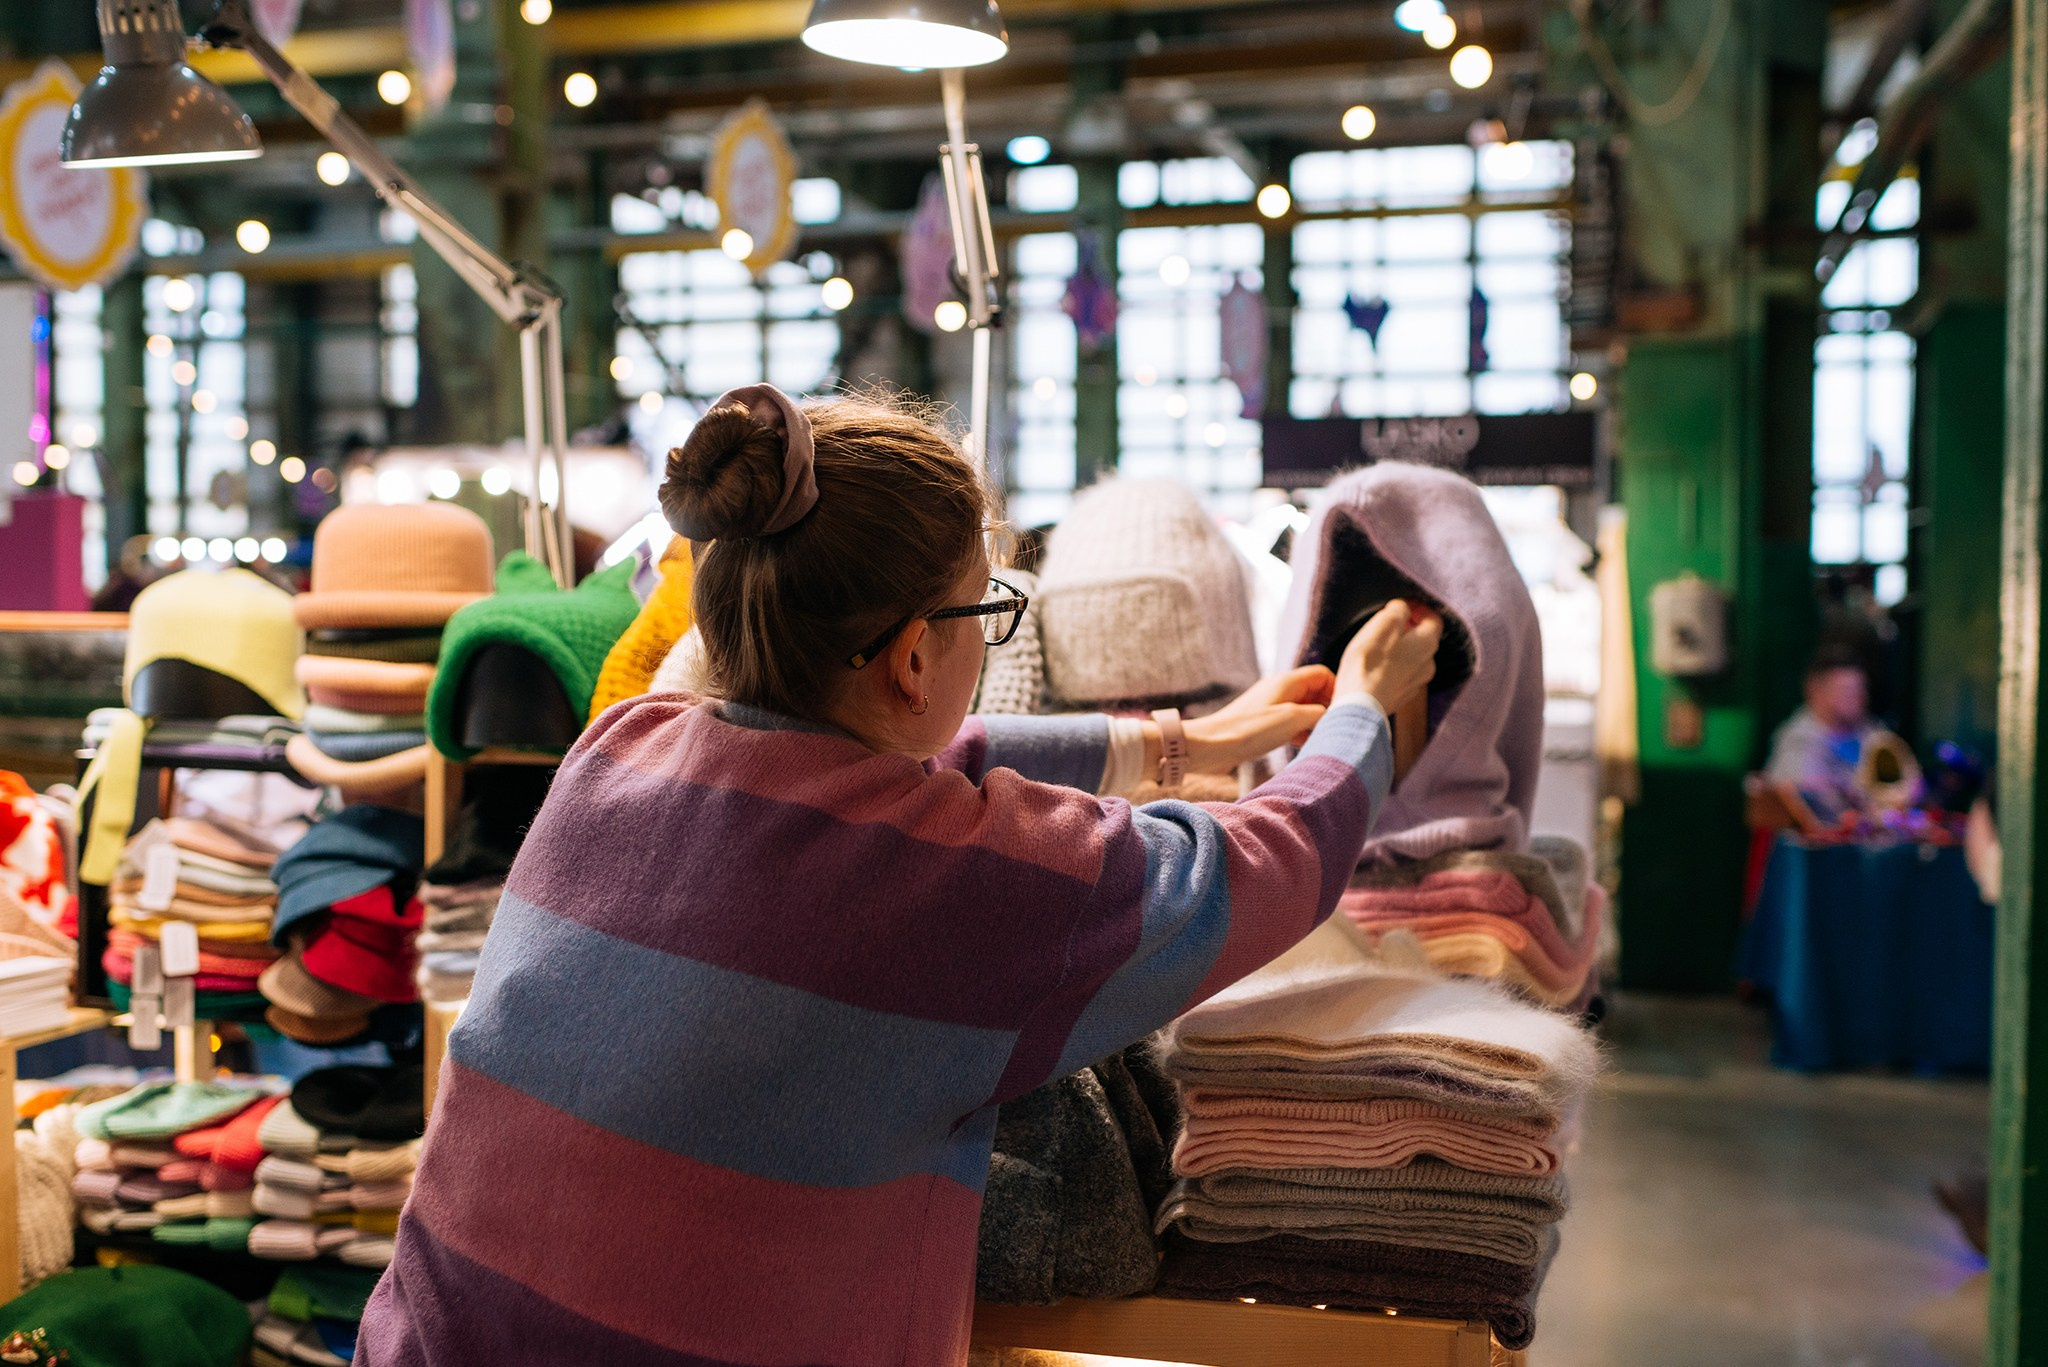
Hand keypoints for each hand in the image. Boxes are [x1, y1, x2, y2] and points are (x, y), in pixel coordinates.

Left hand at [1182, 665, 1334, 772]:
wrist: (1212, 745)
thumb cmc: (1250, 730)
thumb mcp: (1293, 719)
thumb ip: (1319, 713)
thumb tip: (1333, 714)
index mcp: (1287, 681)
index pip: (1323, 674)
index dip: (1336, 690)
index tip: (1341, 712)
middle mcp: (1279, 689)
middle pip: (1314, 691)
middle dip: (1327, 708)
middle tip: (1333, 728)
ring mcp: (1271, 705)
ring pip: (1303, 708)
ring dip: (1314, 723)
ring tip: (1319, 740)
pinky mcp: (1263, 722)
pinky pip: (1290, 722)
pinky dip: (1300, 731)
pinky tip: (1302, 746)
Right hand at [1335, 601, 1441, 712]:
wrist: (1360, 706)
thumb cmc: (1369, 663)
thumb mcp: (1383, 624)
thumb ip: (1399, 610)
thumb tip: (1402, 609)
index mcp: (1427, 643)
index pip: (1434, 618)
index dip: (1418, 608)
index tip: (1402, 605)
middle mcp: (1429, 663)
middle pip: (1423, 638)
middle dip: (1408, 628)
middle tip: (1387, 624)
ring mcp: (1417, 682)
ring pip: (1413, 657)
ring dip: (1399, 648)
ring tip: (1377, 646)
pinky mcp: (1403, 696)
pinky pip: (1402, 674)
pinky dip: (1393, 666)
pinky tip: (1375, 667)